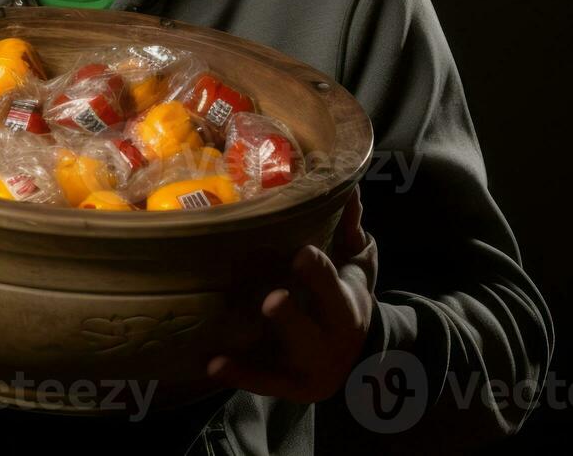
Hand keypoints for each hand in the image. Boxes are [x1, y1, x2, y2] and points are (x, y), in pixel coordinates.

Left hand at [206, 185, 376, 402]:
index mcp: (346, 308)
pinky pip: (261, 382)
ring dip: (256, 355)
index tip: (303, 254)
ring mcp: (307, 368)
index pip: (333, 288)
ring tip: (224, 348)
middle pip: (310, 332)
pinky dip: (238, 375)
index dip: (319, 274)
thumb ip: (350, 230)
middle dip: (291, 318)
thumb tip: (347, 187)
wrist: (361, 358)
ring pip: (284, 362)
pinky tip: (211, 365)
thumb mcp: (358, 266)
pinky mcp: (287, 385)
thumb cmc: (351, 297)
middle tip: (272, 299)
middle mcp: (328, 341)